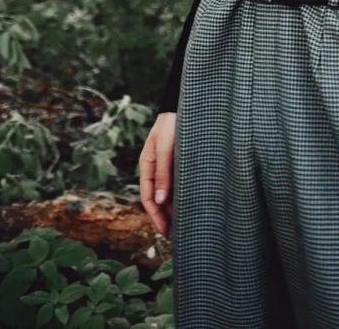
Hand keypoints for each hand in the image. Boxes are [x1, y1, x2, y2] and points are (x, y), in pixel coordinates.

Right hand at [139, 111, 175, 237]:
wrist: (185, 104)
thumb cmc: (172, 123)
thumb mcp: (165, 147)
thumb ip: (163, 172)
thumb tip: (161, 201)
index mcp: (147, 165)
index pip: (148, 197)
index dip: (155, 216)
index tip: (165, 231)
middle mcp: (156, 168)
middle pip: (158, 198)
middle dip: (165, 217)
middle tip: (177, 234)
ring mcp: (168, 166)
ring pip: (169, 192)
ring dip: (174, 208)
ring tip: (186, 223)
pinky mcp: (180, 162)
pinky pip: (179, 183)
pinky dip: (182, 195)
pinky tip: (191, 203)